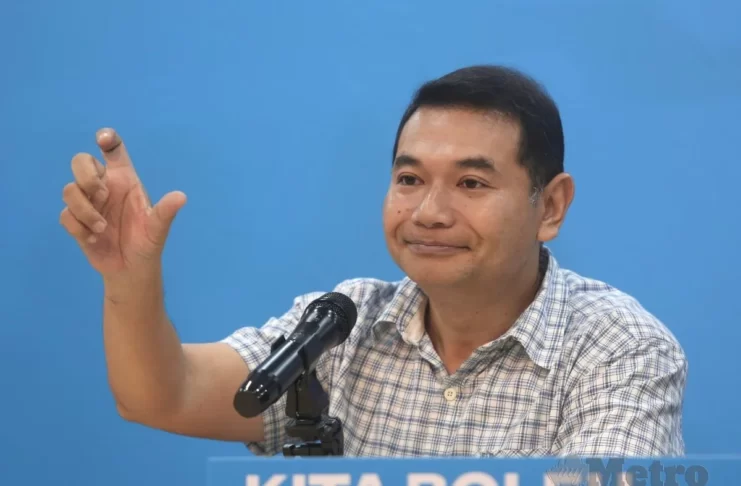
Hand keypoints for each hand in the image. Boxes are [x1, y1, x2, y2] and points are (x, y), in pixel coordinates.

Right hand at [60, 128, 186, 276]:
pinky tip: (94, 239)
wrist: (131, 269)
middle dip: (86, 176)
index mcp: (124, 181)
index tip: (103, 139)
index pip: (114, 151)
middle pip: (80, 161)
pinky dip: (78, 227)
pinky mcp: (76, 222)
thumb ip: (165, 212)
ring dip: (85, 210)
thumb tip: (181, 197)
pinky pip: (65, 215)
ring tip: (103, 229)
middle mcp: (104, 187)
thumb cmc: (147, 242)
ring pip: (69, 190)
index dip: (108, 138)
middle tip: (102, 195)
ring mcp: (88, 204)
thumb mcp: (158, 229)